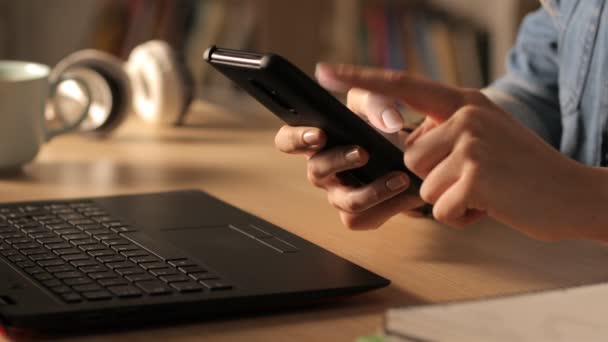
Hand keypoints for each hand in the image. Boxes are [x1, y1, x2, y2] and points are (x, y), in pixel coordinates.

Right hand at [273, 95, 424, 229]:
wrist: (408, 155)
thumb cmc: (378, 126)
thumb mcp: (374, 104)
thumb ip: (376, 103)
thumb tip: (389, 121)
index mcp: (315, 141)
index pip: (287, 141)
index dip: (296, 139)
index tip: (319, 134)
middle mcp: (322, 171)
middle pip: (316, 172)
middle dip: (338, 161)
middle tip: (362, 153)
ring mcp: (338, 196)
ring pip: (346, 201)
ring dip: (372, 190)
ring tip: (398, 177)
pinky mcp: (359, 216)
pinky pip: (366, 217)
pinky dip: (389, 204)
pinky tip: (405, 190)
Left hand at [316, 63, 594, 240]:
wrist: (572, 194)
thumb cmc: (523, 171)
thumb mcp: (485, 136)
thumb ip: (444, 133)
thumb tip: (406, 146)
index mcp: (463, 102)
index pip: (404, 85)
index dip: (362, 79)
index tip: (326, 71)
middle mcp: (465, 114)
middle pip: (410, 157)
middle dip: (435, 179)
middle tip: (477, 178)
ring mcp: (471, 142)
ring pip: (422, 185)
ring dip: (449, 199)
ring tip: (486, 192)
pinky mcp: (475, 175)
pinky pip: (441, 208)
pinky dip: (462, 217)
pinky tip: (490, 206)